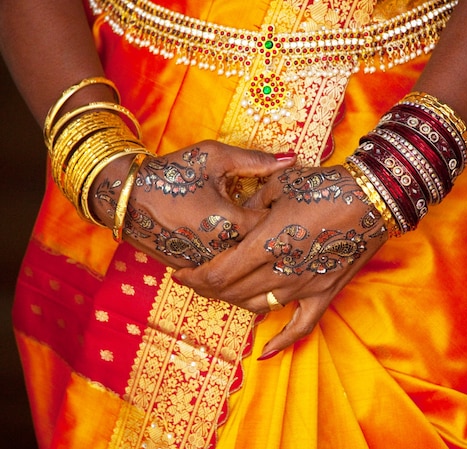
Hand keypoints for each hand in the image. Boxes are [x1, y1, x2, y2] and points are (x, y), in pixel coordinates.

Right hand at [90, 140, 294, 267]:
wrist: (125, 195)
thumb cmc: (172, 172)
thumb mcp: (215, 158)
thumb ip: (256, 162)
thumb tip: (291, 159)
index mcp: (232, 224)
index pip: (273, 226)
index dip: (280, 215)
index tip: (279, 203)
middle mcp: (220, 251)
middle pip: (259, 251)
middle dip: (268, 237)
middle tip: (270, 220)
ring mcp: (203, 265)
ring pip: (239, 267)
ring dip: (248, 253)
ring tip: (247, 233)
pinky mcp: (190, 271)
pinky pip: (218, 274)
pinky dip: (227, 263)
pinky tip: (228, 246)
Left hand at [174, 165, 388, 357]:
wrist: (374, 198)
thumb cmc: (327, 185)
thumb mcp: (282, 184)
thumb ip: (253, 203)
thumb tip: (238, 216)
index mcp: (268, 242)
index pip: (219, 274)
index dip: (194, 278)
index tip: (180, 273)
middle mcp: (282, 270)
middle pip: (232, 293)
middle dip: (208, 289)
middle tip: (196, 280)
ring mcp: (305, 286)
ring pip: (258, 307)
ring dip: (234, 302)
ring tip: (223, 293)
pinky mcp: (325, 294)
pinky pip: (301, 327)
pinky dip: (281, 342)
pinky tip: (264, 353)